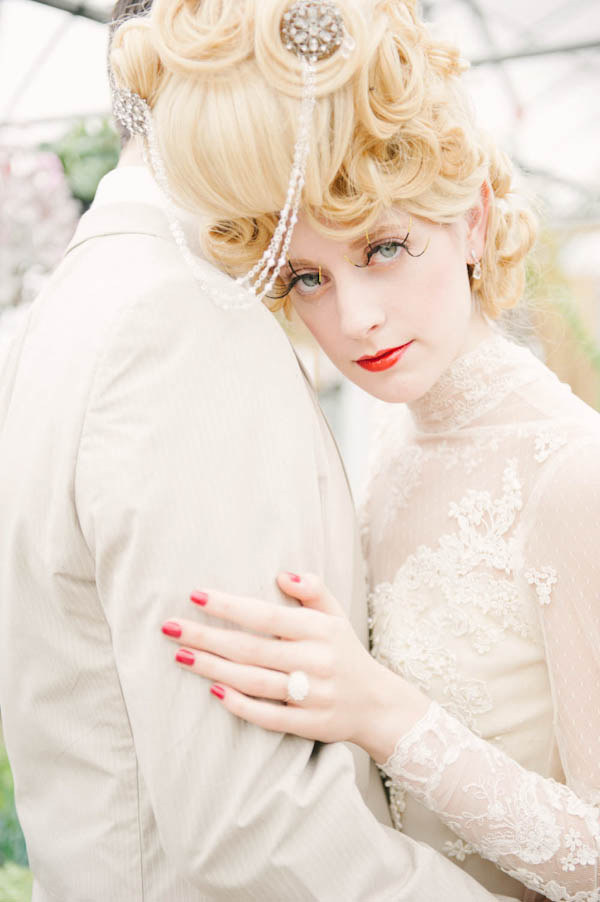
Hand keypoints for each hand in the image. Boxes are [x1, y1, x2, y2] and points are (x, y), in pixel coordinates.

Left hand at [161, 571, 429, 762]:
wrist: (378, 704)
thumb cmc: (345, 652)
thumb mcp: (335, 615)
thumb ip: (312, 590)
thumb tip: (281, 574)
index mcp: (319, 630)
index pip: (265, 615)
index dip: (229, 606)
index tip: (195, 595)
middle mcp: (315, 661)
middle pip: (251, 648)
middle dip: (207, 636)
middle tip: (170, 627)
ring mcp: (313, 695)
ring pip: (254, 681)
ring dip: (213, 668)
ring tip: (181, 655)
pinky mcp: (310, 725)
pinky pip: (269, 716)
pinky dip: (241, 705)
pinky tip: (213, 692)